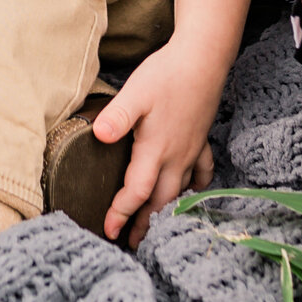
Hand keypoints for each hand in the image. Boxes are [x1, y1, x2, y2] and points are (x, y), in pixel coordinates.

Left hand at [90, 37, 226, 243]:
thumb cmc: (167, 74)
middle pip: (161, 200)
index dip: (122, 212)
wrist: (203, 59)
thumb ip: (118, 116)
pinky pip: (202, 173)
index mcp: (156, 149)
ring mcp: (192, 150)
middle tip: (131, 242)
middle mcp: (176, 157)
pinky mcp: (201, 140)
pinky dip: (196, 187)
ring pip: (181, 191)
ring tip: (157, 226)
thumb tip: (98, 135)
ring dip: (167, 210)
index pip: (138, 191)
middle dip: (145, 223)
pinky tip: (191, 192)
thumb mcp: (136, 91)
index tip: (109, 229)